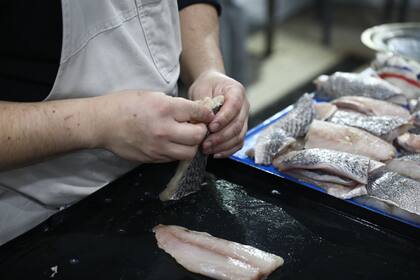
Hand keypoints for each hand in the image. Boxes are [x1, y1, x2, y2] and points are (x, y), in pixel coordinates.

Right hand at [92, 91, 213, 162]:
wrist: (103, 123)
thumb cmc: (125, 105)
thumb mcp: (152, 96)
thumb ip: (174, 105)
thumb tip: (193, 112)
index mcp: (165, 108)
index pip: (198, 113)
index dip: (206, 114)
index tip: (206, 114)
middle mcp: (164, 129)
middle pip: (198, 136)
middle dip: (201, 131)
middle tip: (197, 126)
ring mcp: (159, 147)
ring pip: (189, 152)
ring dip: (191, 145)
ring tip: (185, 137)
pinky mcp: (153, 158)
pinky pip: (174, 158)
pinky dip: (178, 151)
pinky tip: (172, 143)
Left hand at [188, 71, 248, 157]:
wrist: (211, 85)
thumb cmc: (207, 86)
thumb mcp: (202, 89)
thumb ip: (203, 105)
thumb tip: (201, 123)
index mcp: (236, 91)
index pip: (234, 106)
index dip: (223, 119)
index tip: (210, 127)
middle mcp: (244, 105)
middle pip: (237, 125)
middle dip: (220, 137)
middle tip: (205, 143)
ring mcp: (244, 119)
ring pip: (239, 136)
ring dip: (223, 146)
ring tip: (207, 149)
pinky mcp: (240, 129)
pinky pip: (238, 143)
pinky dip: (227, 150)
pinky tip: (215, 153)